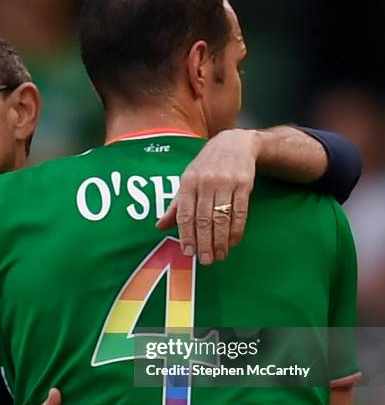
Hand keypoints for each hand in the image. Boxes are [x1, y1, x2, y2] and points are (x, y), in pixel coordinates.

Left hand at [157, 129, 260, 264]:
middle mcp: (206, 182)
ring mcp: (226, 183)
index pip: (185, 214)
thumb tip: (159, 227)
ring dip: (220, 240)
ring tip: (219, 256)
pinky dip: (236, 230)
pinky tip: (233, 242)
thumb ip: (175, 206)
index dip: (186, 235)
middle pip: (204, 219)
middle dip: (204, 243)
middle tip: (204, 260)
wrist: (235, 143)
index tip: (188, 253)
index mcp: (188, 182)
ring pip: (222, 218)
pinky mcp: (244, 184)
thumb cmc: (206, 166)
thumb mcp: (187, 180)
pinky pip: (240, 212)